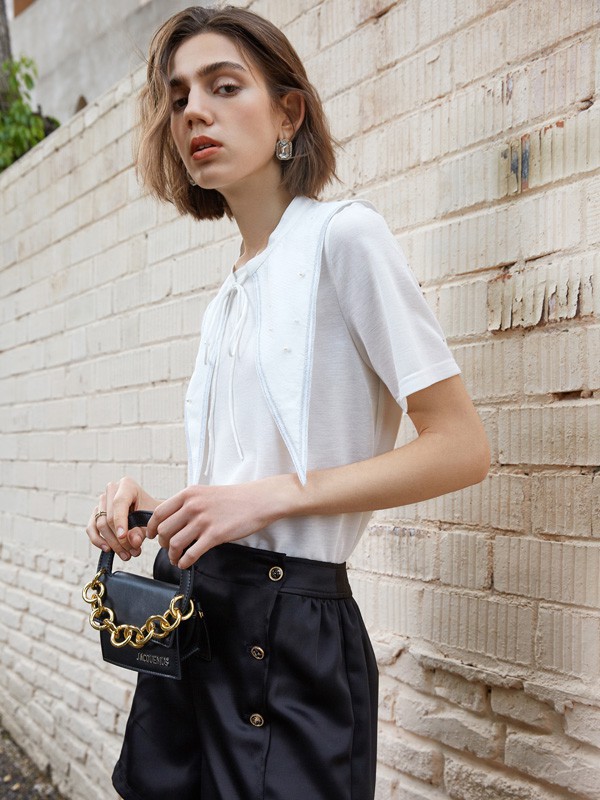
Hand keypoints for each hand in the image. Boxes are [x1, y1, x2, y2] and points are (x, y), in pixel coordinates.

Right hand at [85, 477, 159, 559]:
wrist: (147, 511)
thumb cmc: (150, 512)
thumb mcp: (150, 519)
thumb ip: (142, 530)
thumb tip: (133, 541)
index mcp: (127, 485)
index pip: (119, 503)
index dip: (120, 521)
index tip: (123, 537)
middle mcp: (111, 490)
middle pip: (109, 517)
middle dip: (120, 539)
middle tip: (133, 552)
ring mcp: (102, 501)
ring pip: (101, 525)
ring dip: (112, 543)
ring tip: (127, 555)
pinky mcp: (96, 513)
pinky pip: (91, 528)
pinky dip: (98, 540)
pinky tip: (108, 549)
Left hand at [146, 480, 280, 567]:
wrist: (258, 500)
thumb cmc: (235, 498)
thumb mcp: (206, 492)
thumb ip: (188, 503)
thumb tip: (172, 519)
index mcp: (189, 494)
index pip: (159, 512)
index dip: (151, 527)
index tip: (151, 535)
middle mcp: (193, 506)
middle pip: (164, 530)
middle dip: (162, 543)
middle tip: (167, 548)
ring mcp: (203, 520)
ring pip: (175, 543)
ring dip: (173, 555)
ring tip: (176, 559)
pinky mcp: (215, 535)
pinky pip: (191, 553)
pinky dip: (184, 562)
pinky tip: (186, 563)